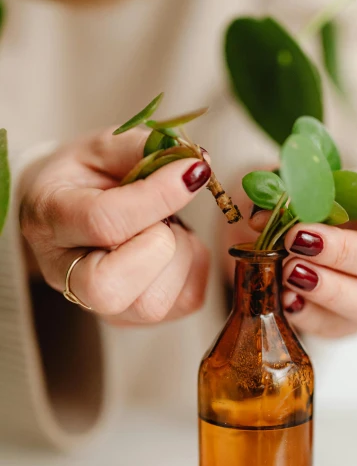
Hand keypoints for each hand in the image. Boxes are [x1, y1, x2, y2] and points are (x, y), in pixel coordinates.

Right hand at [20, 128, 210, 324]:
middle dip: (158, 245)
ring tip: (168, 228)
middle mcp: (64, 272)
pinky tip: (175, 247)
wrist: (69, 209)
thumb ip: (143, 149)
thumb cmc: (85, 178)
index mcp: (50, 219)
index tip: (193, 171)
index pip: (103, 222)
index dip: (158, 197)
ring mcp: (97, 305)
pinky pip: (185, 302)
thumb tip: (196, 164)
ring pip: (153, 303)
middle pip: (110, 287)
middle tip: (164, 217)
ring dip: (181, 256)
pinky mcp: (131, 318)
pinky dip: (194, 269)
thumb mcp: (103, 147)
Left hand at [250, 170, 356, 337]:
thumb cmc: (307, 196)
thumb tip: (264, 210)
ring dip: (330, 289)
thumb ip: (289, 186)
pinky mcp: (348, 321)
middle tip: (301, 240)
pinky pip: (339, 328)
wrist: (279, 229)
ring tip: (289, 270)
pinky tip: (285, 298)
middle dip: (345, 253)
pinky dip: (310, 315)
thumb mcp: (303, 178)